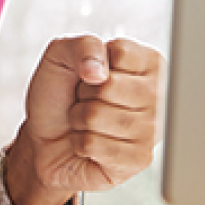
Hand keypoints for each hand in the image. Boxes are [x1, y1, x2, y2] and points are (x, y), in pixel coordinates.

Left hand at [10, 36, 162, 199]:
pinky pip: (94, 144)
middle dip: (84, 94)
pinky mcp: (139, 158)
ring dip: (80, 120)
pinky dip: (81, 144)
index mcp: (149, 64)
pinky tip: (91, 145)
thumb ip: (84, 46)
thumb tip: (99, 71)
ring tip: (87, 123)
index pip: (120, 52)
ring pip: (97, 116)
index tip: (92, 75)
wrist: (47, 139)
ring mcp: (152, 130)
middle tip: (87, 101)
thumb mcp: (62, 56)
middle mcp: (158, 96)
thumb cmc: (60, 96)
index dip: (93, 63)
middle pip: (109, 86)